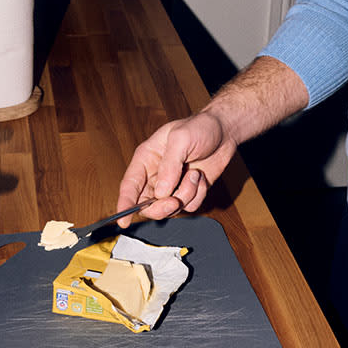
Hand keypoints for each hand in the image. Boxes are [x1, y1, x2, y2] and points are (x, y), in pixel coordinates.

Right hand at [116, 110, 236, 225]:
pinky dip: (198, 195)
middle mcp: (156, 175)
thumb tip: (161, 192)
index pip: (129, 185)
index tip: (123, 221)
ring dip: (185, 195)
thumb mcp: (181, 138)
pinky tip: (202, 178)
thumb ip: (169, 165)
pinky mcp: (189, 191)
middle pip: (147, 205)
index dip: (124, 204)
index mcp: (147, 158)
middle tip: (174, 201)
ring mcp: (173, 185)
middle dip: (160, 207)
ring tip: (194, 174)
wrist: (225, 131)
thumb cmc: (200, 127)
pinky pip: (189, 206)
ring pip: (170, 208)